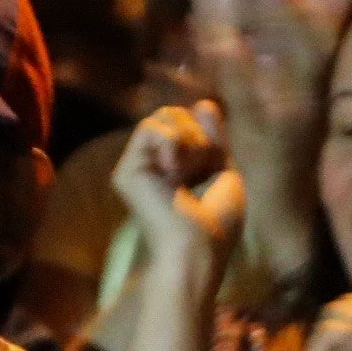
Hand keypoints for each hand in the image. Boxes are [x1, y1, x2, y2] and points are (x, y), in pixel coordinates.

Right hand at [111, 101, 246, 275]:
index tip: (216, 156)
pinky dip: (171, 143)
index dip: (207, 130)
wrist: (196, 247)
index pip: (189, 123)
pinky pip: (150, 128)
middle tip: (202, 169)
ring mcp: (140, 168)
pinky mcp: (126, 170)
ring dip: (188, 139)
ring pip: (164, 116)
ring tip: (187, 171)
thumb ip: (214, 138)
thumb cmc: (217, 223)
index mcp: (179, 168)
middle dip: (200, 134)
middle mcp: (156, 166)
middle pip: (177, 114)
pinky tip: (172, 171)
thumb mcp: (225, 172)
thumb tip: (203, 103)